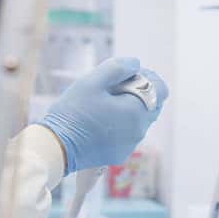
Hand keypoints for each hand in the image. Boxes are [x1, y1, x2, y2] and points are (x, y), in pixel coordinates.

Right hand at [39, 57, 168, 173]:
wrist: (57, 147)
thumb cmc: (73, 112)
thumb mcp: (92, 81)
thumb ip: (117, 67)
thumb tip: (135, 63)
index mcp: (136, 111)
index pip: (161, 89)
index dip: (148, 76)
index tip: (128, 74)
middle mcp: (139, 131)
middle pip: (153, 104)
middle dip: (139, 92)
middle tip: (114, 87)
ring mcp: (130, 145)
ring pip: (140, 120)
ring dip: (129, 108)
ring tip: (104, 103)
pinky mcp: (119, 154)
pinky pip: (129, 134)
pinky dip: (122, 124)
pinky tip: (100, 120)